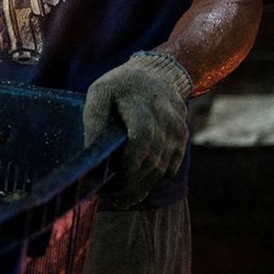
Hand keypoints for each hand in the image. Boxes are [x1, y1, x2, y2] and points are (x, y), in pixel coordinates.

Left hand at [82, 51, 192, 206]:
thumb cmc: (122, 85)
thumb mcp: (100, 93)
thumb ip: (95, 120)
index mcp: (142, 104)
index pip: (141, 141)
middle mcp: (165, 118)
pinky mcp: (182, 138)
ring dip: (144, 186)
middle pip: (153, 159)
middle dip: (133, 183)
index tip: (112, 183)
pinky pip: (172, 166)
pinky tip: (141, 189)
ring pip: (164, 166)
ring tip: (124, 199)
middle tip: (115, 197)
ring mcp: (177, 129)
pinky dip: (157, 180)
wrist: (159, 74)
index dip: (129, 166)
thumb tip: (91, 152)